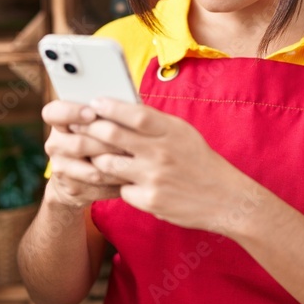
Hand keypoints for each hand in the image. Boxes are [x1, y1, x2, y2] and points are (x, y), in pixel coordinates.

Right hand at [41, 99, 130, 208]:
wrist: (78, 176)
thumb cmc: (97, 137)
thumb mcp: (96, 122)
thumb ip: (105, 113)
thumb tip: (127, 106)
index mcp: (58, 123)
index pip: (53, 113)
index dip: (71, 112)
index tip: (92, 112)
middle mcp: (55, 145)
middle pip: (79, 144)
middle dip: (108, 142)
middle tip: (131, 138)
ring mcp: (62, 169)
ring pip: (92, 169)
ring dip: (116, 163)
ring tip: (137, 157)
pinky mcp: (73, 189)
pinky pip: (100, 186)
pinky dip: (118, 180)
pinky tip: (133, 174)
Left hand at [76, 99, 264, 234]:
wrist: (225, 199)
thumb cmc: (200, 162)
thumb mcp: (184, 134)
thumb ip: (156, 123)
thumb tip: (123, 108)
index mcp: (171, 131)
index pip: (135, 113)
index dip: (111, 107)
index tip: (94, 103)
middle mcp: (161, 153)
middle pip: (113, 135)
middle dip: (90, 129)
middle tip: (77, 127)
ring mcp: (154, 178)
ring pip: (108, 163)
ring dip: (97, 158)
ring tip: (95, 154)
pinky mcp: (150, 201)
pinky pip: (121, 189)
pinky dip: (120, 185)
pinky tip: (125, 183)